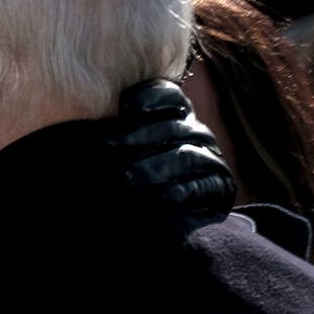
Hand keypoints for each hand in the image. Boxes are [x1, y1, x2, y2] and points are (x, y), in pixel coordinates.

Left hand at [110, 80, 235, 216]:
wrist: (164, 217)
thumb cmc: (135, 174)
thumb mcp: (124, 149)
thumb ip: (115, 134)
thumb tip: (92, 127)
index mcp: (176, 114)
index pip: (169, 95)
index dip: (149, 97)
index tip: (123, 107)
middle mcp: (196, 131)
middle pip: (174, 125)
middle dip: (139, 136)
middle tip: (109, 147)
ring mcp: (211, 158)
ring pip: (187, 156)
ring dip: (156, 167)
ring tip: (127, 178)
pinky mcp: (221, 187)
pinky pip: (204, 186)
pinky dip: (183, 191)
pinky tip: (163, 197)